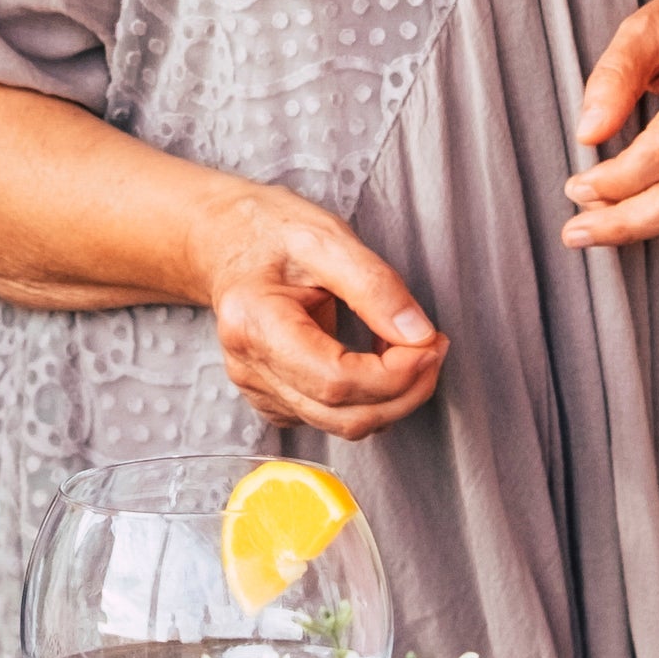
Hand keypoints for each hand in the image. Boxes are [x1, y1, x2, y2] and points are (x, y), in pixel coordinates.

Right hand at [191, 180, 448, 436]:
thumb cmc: (269, 232)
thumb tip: (418, 336)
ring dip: (391, 398)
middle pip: (341, 415)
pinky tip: (376, 362)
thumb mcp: (327, 238)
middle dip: (404, 392)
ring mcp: (256, 388)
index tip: (430, 344)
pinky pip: (329, 417)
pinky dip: (366, 400)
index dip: (395, 375)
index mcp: (255, 323)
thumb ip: (375, 286)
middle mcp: (249, 366)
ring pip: (340, 425)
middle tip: (433, 348)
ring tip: (410, 351)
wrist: (225, 239)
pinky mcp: (271, 397)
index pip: (336, 381)